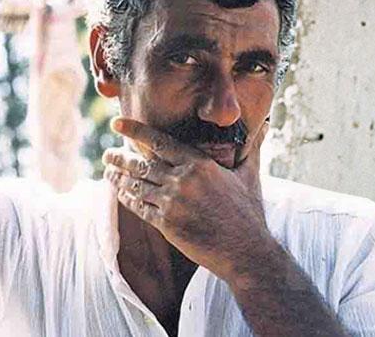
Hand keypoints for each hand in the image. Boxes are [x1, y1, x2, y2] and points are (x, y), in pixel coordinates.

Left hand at [102, 117, 273, 282]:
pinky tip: (121, 193)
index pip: (161, 142)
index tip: (118, 124)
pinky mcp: (166, 224)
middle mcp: (183, 180)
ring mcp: (173, 203)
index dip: (136, 131)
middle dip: (120, 157)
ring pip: (137, 185)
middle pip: (142, 163)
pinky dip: (128, 199)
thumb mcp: (250, 175)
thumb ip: (252, 149)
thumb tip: (266, 126)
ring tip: (109, 172)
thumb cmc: (249, 211)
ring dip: (119, 178)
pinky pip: (139, 207)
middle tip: (107, 153)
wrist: (245, 249)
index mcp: (201, 164)